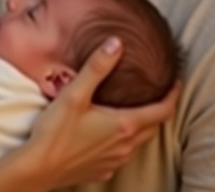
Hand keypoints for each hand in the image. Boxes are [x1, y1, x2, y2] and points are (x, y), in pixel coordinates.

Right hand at [23, 37, 180, 186]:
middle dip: (160, 109)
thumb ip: (97, 67)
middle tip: (160, 94)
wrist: (38, 168)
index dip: (173, 95)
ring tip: (138, 111)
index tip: (176, 83)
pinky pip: (122, 155)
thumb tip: (116, 43)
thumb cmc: (55, 132)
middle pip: (154, 127)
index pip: (162, 110)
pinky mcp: (102, 170)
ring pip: (140, 142)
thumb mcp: (75, 94)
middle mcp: (125, 146)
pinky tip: (111, 136)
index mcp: (124, 125)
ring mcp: (114, 161)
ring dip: (144, 127)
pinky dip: (125, 142)